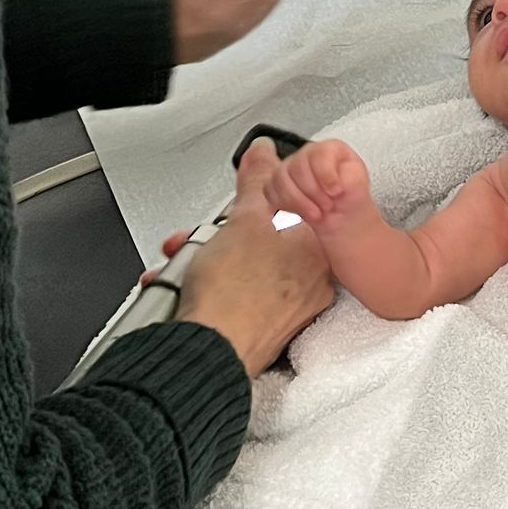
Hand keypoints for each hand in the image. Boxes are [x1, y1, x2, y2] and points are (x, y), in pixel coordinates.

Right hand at [170, 141, 335, 374]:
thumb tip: (265, 154)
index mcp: (318, 251)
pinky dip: (213, 291)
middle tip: (200, 240)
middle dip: (221, 236)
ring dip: (210, 263)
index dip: (254, 204)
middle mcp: (314, 283)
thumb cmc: (233, 296)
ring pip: (248, 269)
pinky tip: (191, 291)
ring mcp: (290, 311)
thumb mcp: (242, 219)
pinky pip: (239, 298)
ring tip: (189, 269)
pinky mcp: (265, 333)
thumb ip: (256, 181)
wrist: (209, 354)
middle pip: (266, 241)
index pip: (292, 209)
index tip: (232, 208)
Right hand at [265, 140, 372, 231]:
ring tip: (316, 214)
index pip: (318, 153)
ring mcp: (289, 167)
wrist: (340, 214)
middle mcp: (306, 154)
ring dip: (298, 201)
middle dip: (313, 192)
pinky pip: (269, 190)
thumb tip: (339, 181)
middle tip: (328, 206)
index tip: (335, 192)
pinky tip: (300, 213)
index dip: (325, 175)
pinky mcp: (276, 183)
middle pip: (297, 166)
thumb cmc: (349, 197)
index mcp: (329, 149)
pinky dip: (284, 204)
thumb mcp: (359, 186)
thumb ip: (352, 179)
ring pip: (280, 178)